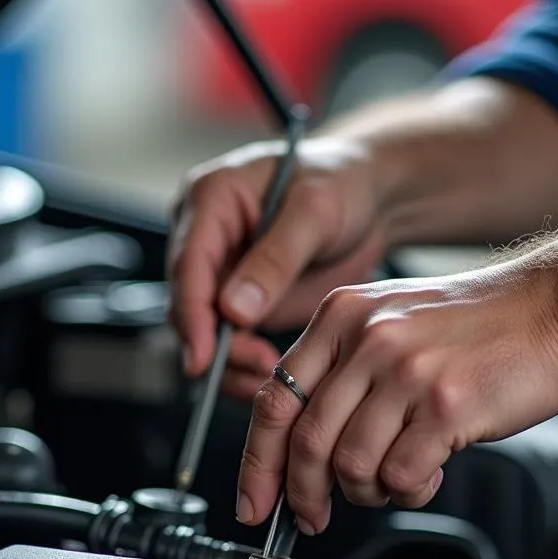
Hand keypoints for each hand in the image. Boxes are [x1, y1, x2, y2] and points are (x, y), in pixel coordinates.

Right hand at [167, 136, 387, 398]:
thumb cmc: (343, 183)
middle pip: (188, 303)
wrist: (368, 200)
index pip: (188, 264)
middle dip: (214, 344)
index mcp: (211, 198)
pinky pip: (227, 341)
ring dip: (228, 362)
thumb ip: (276, 259)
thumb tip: (234, 309)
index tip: (204, 357)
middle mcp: (204, 236)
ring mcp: (220, 271)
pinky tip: (269, 374)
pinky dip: (242, 364)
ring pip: (202, 330)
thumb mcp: (316, 212)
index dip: (193, 314)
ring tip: (268, 375)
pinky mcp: (238, 301)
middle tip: (257, 367)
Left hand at [235, 261, 557, 533]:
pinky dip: (406, 490)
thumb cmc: (478, 324)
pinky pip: (400, 474)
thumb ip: (341, 373)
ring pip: (350, 465)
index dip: (257, 463)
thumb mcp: (390, 321)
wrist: (557, 308)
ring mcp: (406, 372)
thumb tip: (299, 451)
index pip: (273, 401)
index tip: (256, 501)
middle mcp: (367, 339)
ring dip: (364, 493)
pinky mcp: (445, 405)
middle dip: (302, 495)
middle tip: (311, 516)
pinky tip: (424, 475)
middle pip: (304, 442)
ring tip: (389, 482)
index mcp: (340, 317)